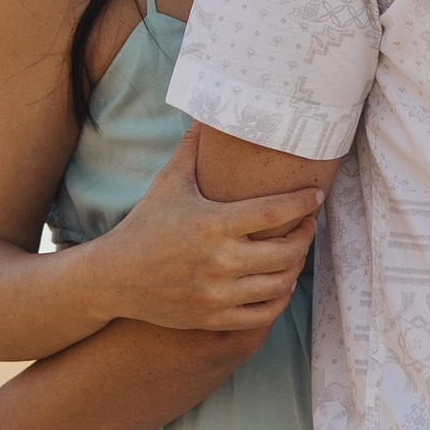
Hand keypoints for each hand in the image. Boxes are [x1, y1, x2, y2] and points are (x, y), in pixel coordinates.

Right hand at [88, 125, 323, 335]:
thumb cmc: (145, 225)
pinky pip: (263, 314)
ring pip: (280, 283)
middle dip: (306, 235)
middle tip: (308, 223)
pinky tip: (281, 283)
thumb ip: (192, 148)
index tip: (315, 195)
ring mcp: (218, 293)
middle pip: (287, 251)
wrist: (114, 277)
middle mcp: (220, 261)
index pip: (273, 212)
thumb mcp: (169, 182)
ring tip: (297, 250)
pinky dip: (280, 298)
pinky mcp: (214, 318)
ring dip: (297, 266)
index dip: (302, 203)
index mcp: (213, 224)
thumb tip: (206, 111)